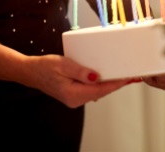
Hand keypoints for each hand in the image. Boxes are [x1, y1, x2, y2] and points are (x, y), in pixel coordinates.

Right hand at [0, 44, 131, 107]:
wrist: (31, 72)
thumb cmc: (45, 66)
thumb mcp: (63, 65)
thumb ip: (81, 71)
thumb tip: (97, 76)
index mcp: (73, 94)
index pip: (101, 89)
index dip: (117, 83)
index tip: (130, 77)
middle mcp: (76, 100)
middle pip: (102, 91)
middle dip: (117, 83)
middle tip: (133, 75)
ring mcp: (75, 99)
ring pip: (98, 91)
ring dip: (111, 83)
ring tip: (125, 75)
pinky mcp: (74, 94)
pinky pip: (92, 89)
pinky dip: (102, 83)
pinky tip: (108, 76)